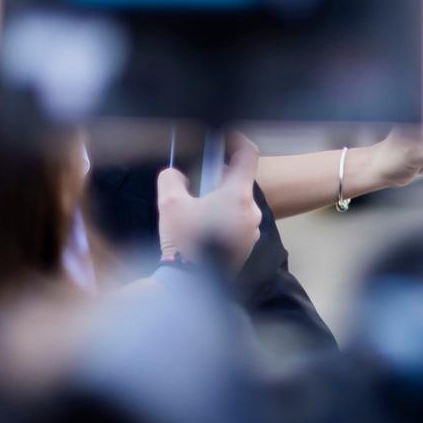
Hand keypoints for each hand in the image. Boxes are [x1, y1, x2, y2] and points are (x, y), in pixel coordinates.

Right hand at [156, 136, 261, 273]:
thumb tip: (178, 174)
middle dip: (217, 176)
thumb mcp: (169, 203)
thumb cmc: (182, 242)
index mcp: (238, 196)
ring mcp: (252, 231)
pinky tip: (200, 226)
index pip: (248, 155)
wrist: (189, 285)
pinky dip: (221, 217)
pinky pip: (237, 221)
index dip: (237, 141)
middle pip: (239, 181)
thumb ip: (173, 178)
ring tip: (194, 207)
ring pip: (237, 203)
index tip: (223, 137)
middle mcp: (252, 212)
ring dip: (218, 198)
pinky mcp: (247, 246)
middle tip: (195, 180)